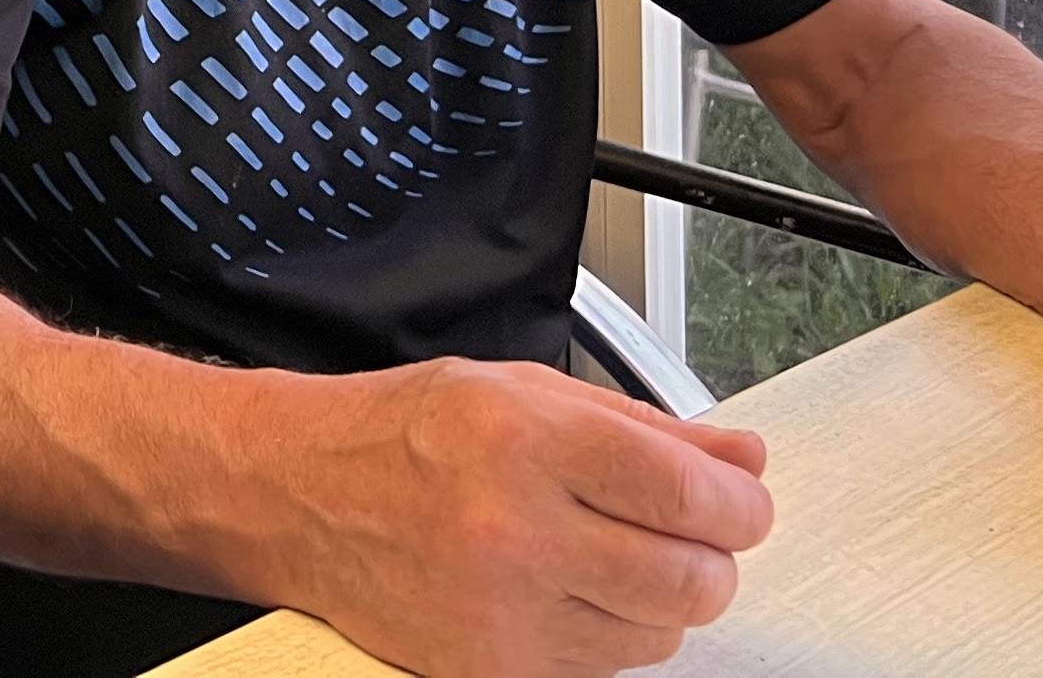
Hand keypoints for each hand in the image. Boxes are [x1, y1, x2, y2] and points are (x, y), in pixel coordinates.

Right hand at [270, 359, 770, 676]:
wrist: (300, 496)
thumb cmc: (403, 435)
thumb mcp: (521, 392)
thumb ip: (643, 427)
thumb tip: (738, 457)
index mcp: (525, 442)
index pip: (685, 492)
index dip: (738, 503)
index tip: (742, 502)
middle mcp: (515, 531)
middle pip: (689, 578)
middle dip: (711, 557)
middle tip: (691, 532)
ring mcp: (503, 612)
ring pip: (657, 635)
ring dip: (659, 599)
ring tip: (610, 555)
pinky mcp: (491, 670)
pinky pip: (602, 671)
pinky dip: (608, 635)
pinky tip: (569, 590)